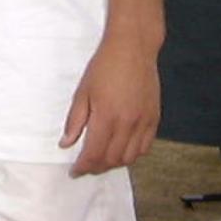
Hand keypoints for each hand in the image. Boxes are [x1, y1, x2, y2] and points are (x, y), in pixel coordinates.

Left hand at [60, 32, 160, 175]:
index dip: (83, 166)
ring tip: (101, 161)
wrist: (132, 49)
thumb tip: (66, 143)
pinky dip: (132, 155)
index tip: (74, 171)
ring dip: (114, 164)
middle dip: (97, 168)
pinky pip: (145, 147)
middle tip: (85, 166)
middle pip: (112, 159)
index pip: (94, 153)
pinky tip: (122, 152)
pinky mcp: (154, 119)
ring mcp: (144, 122)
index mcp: (107, 117)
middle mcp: (128, 124)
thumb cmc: (104, 66)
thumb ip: (75, 121)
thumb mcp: (82, 92)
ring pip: (130, 157)